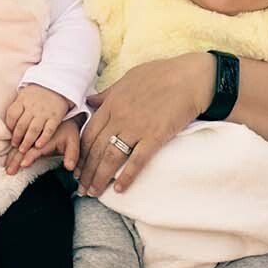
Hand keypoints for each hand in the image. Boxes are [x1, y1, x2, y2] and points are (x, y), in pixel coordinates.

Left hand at [5, 85, 69, 159]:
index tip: (10, 134)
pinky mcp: (55, 117)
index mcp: (23, 100)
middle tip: (15, 145)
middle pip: (21, 125)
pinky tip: (38, 146)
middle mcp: (33, 106)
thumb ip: (17, 107)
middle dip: (16, 137)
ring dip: (27, 141)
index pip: (12, 115)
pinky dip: (43, 138)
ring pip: (33, 130)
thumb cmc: (38, 93)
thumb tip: (9, 124)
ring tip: (22, 150)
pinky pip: (49, 130)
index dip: (10, 126)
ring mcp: (44, 112)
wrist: (58, 85)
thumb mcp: (25, 94)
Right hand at [5, 117, 80, 174]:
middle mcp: (36, 134)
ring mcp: (29, 131)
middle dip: (16, 159)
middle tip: (9, 171)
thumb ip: (72, 156)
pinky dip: (10, 148)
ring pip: (17, 143)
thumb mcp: (73, 142)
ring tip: (6, 167)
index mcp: (47, 137)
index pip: (37, 149)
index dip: (30, 157)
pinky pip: (15, 138)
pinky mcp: (26, 130)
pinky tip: (6, 157)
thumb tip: (70, 168)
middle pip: (24, 147)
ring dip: (11, 155)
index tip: (23, 164)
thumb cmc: (68, 132)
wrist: (62, 112)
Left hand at [76, 52, 214, 196]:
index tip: (76, 168)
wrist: (190, 77)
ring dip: (100, 178)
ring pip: (111, 158)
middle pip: (96, 149)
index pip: (88, 134)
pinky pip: (137, 160)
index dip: (80, 154)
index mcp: (111, 104)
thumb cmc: (161, 74)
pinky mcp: (155, 136)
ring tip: (94, 193)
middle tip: (81, 188)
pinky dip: (127, 176)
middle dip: (86, 171)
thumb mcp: (128, 78)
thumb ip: (108, 93)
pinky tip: (119, 189)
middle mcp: (120, 117)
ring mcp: (137, 128)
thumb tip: (90, 101)